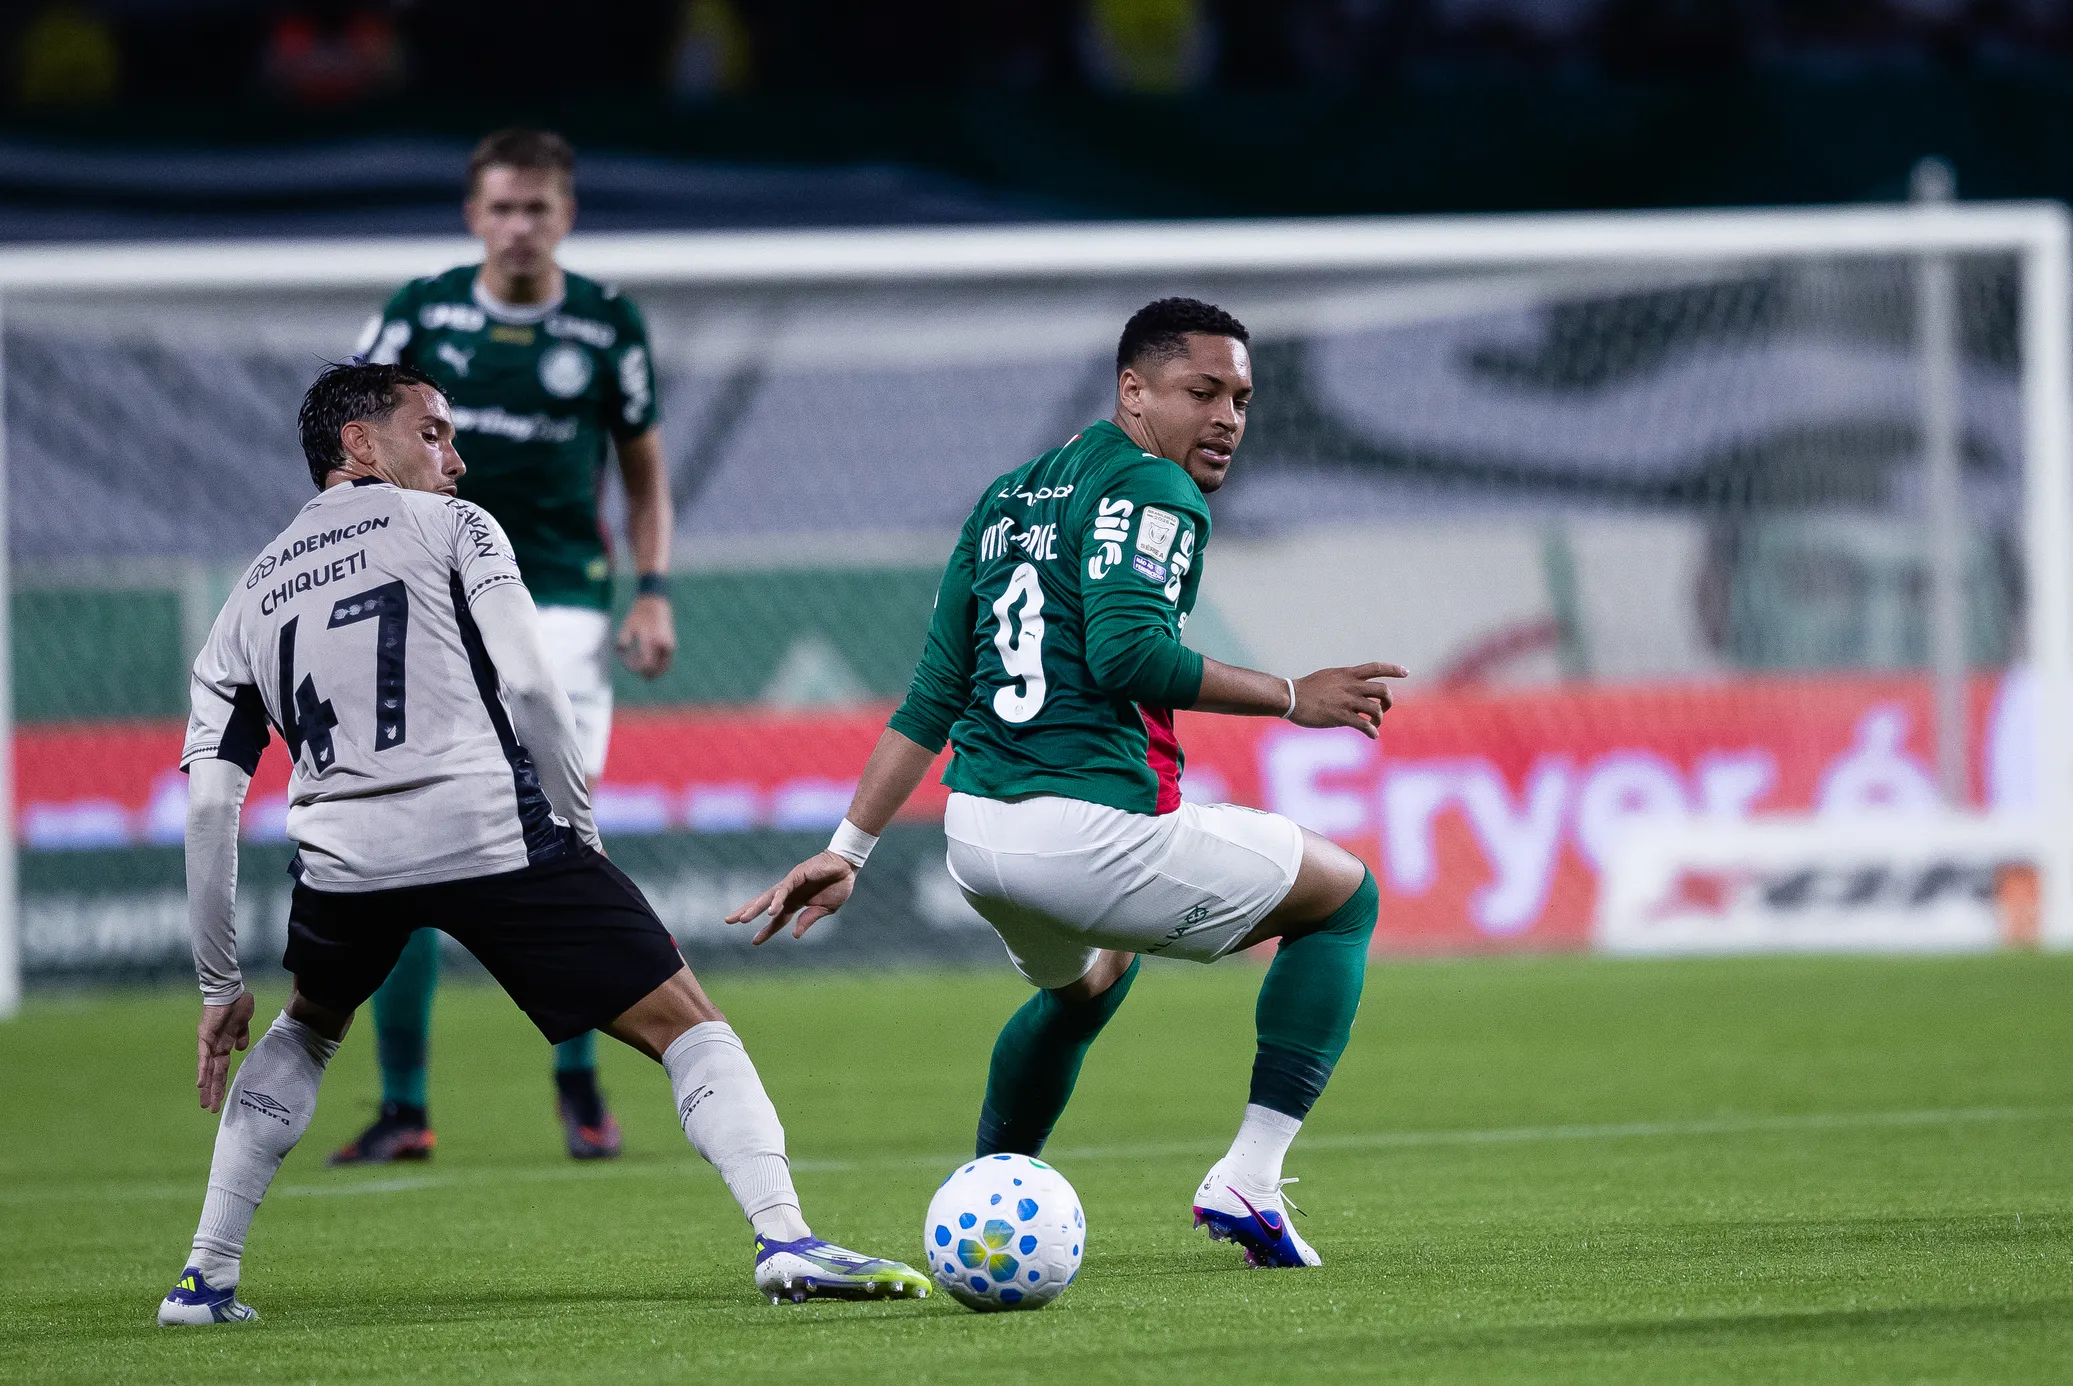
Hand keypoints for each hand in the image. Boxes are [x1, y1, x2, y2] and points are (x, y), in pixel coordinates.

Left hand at [197, 991, 256, 1113]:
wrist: (231, 990)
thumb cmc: (238, 1004)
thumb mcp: (243, 1024)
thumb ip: (241, 1036)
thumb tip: (240, 1049)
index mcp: (224, 1045)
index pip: (221, 1070)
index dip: (220, 1084)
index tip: (219, 1100)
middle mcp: (214, 1047)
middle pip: (214, 1074)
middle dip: (213, 1092)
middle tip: (210, 1109)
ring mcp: (209, 1043)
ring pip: (208, 1069)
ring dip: (207, 1087)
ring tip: (205, 1102)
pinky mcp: (205, 1036)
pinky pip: (204, 1056)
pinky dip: (203, 1070)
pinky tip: (201, 1083)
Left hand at [616, 594, 675, 679]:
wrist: (654, 605)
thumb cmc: (637, 617)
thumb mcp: (626, 627)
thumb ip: (622, 643)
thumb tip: (623, 659)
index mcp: (649, 639)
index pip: (645, 662)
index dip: (635, 668)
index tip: (627, 663)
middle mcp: (661, 643)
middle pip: (653, 668)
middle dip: (643, 672)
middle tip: (636, 671)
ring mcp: (668, 645)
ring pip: (662, 668)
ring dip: (653, 672)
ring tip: (645, 673)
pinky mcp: (671, 646)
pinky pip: (666, 663)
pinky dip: (660, 668)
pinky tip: (653, 669)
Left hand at [725, 851, 856, 944]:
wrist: (847, 868)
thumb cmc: (838, 885)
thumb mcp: (824, 909)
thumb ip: (808, 920)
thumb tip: (794, 935)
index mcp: (796, 902)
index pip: (777, 919)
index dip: (766, 930)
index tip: (754, 941)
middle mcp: (789, 893)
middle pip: (763, 904)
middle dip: (746, 912)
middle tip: (728, 921)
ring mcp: (791, 884)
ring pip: (768, 897)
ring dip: (755, 908)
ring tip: (742, 919)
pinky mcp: (796, 875)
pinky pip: (783, 890)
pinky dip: (776, 901)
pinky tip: (770, 911)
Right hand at [1290, 662, 1408, 738]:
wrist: (1291, 697)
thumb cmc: (1307, 688)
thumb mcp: (1329, 676)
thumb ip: (1344, 680)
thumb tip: (1355, 685)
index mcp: (1348, 674)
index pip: (1376, 668)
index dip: (1393, 669)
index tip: (1406, 672)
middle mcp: (1351, 686)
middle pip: (1383, 690)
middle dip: (1388, 701)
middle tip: (1383, 709)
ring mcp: (1346, 701)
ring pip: (1376, 708)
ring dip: (1379, 719)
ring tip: (1374, 725)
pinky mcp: (1340, 717)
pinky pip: (1364, 725)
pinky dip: (1372, 732)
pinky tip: (1372, 735)